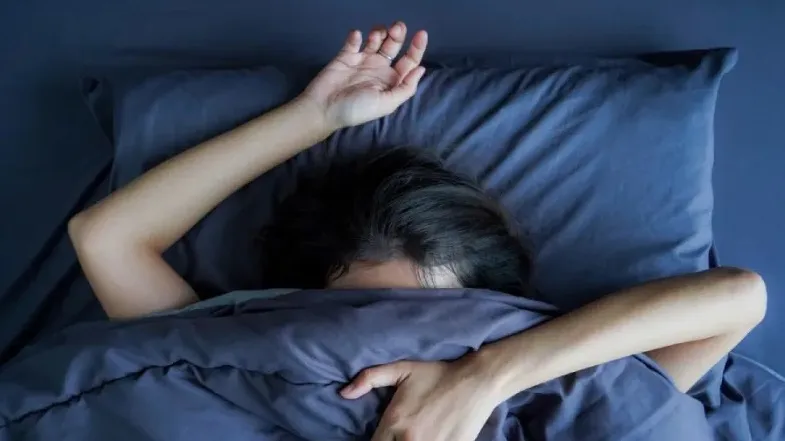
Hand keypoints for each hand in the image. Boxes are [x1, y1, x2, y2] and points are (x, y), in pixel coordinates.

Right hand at [300, 22, 427, 130]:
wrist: (324, 108)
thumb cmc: (357, 109)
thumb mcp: (386, 104)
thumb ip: (406, 88)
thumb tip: (421, 68)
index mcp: (392, 81)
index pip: (409, 61)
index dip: (417, 48)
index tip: (420, 34)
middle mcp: (379, 69)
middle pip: (394, 46)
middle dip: (398, 35)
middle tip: (397, 28)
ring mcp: (362, 60)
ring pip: (376, 40)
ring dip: (380, 32)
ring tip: (376, 34)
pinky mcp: (346, 55)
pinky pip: (353, 41)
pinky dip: (356, 36)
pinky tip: (356, 37)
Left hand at [341, 356, 501, 440]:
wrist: (476, 381)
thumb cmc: (437, 374)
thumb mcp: (401, 370)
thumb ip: (369, 378)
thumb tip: (344, 393)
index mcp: (394, 421)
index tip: (384, 438)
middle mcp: (409, 439)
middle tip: (400, 436)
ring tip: (415, 437)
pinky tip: (431, 438)